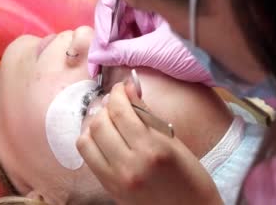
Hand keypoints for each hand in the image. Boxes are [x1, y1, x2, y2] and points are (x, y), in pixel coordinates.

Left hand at [77, 81, 221, 204]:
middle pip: (99, 123)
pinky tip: (104, 138)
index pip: (121, 112)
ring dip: (94, 124)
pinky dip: (91, 141)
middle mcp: (130, 164)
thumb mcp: (173, 141)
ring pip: (86, 139)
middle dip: (105, 106)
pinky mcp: (108, 187)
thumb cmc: (190, 177)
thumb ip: (147, 114)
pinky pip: (87, 157)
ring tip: (108, 120)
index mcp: (152, 149)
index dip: (117, 93)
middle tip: (116, 102)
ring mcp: (115, 179)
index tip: (122, 87)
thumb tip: (129, 88)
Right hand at [88, 0, 212, 84]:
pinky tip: (113, 61)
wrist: (232, 64)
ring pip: (120, 25)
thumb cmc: (199, 53)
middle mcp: (151, 2)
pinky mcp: (155, 32)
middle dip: (104, 35)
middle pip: (115, 12)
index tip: (101, 45)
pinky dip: (120, 48)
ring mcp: (153, 17)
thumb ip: (125, 52)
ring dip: (110, 43)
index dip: (103, 20)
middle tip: (96, 60)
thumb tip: (97, 56)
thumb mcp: (157, 53)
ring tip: (102, 65)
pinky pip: (130, 36)